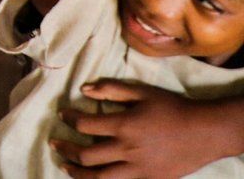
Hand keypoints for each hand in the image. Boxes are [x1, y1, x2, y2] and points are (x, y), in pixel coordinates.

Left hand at [54, 81, 243, 178]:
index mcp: (124, 126)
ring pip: (100, 178)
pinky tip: (94, 178)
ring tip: (66, 167)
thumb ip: (112, 89)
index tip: (62, 115)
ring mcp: (138, 169)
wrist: (205, 132)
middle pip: (86, 155)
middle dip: (65, 149)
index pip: (84, 125)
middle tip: (54, 144)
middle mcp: (127, 150)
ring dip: (78, 173)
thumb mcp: (142, 92)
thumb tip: (84, 89)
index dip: (69, 119)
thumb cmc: (172, 108)